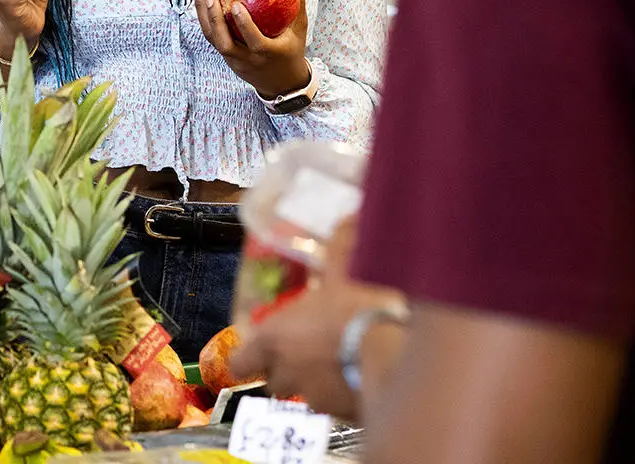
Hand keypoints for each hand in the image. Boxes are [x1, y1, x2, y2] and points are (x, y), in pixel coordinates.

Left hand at [193, 0, 311, 98]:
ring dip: (202, 14)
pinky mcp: (225, 57)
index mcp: (267, 54)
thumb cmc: (291, 51)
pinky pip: (212, 36)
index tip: (236, 5)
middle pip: (223, 42)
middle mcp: (246, 59)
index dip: (244, 25)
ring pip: (213, 38)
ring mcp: (233, 60)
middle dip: (213, 19)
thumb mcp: (299, 28)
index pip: (253, 41)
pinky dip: (205, 17)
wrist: (282, 84)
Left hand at [231, 217, 401, 420]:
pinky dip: (345, 393)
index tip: (259, 349)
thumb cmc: (359, 311)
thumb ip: (340, 246)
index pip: (240, 362)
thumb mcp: (346, 269)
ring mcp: (316, 398)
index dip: (248, 356)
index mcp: (274, 339)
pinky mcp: (344, 415)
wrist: (395, 356)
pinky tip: (363, 374)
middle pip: (273, 381)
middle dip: (285, 369)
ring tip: (341, 360)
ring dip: (317, 381)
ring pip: (307, 395)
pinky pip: (338, 406)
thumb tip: (347, 219)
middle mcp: (288, 373)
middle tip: (306, 349)